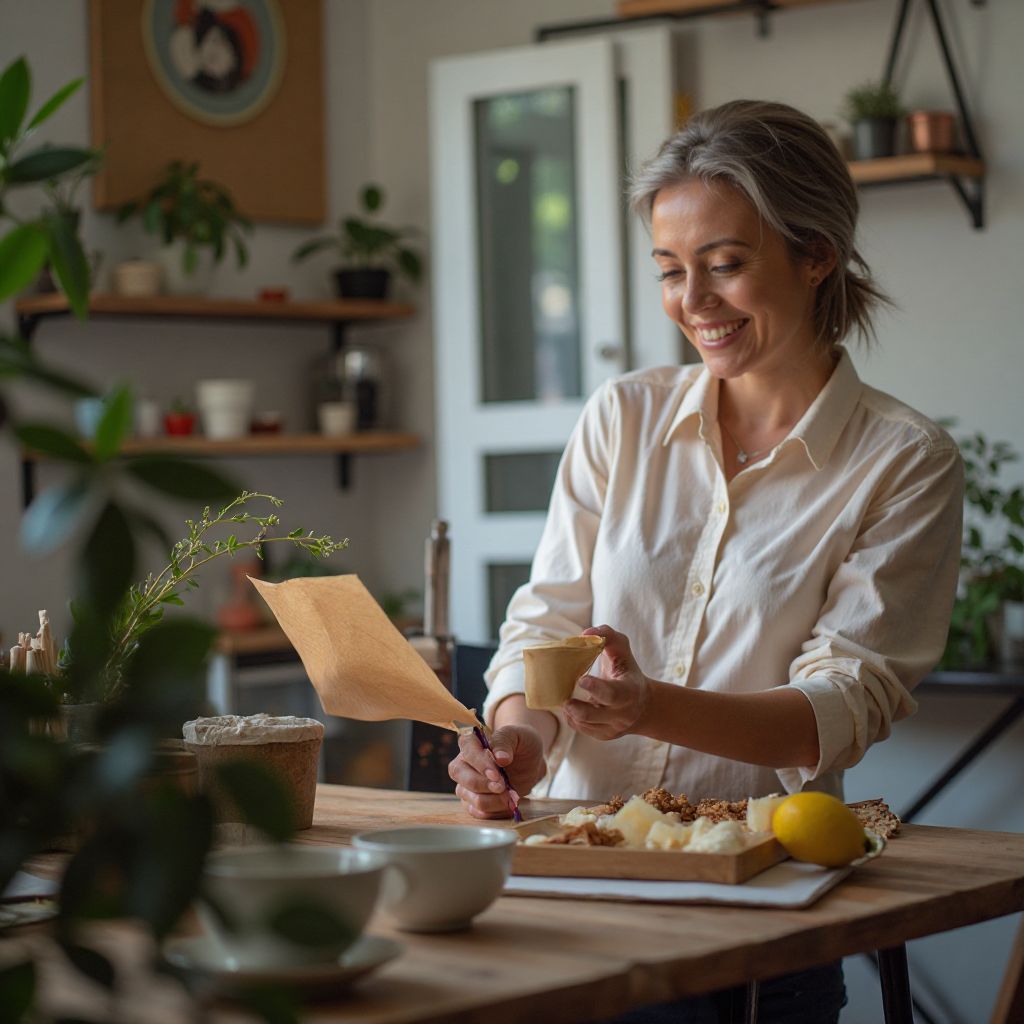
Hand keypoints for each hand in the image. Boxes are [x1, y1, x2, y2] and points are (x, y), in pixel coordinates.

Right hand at [448, 724, 546, 819]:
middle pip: (460, 775)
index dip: (480, 763)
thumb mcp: (518, 736)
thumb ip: (506, 741)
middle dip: (485, 785)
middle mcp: (463, 763)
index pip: (467, 750)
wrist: (529, 761)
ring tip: (511, 795)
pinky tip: (508, 802)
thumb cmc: (521, 744)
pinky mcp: (472, 802)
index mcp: (471, 742)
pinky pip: (479, 812)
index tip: (496, 774)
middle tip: (504, 786)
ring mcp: (466, 785)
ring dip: (495, 800)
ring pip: (472, 798)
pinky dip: (496, 811)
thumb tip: (500, 757)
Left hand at [563, 624, 650, 740]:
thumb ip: (607, 636)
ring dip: (571, 711)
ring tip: (568, 699)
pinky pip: (581, 728)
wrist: (643, 706)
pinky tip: (573, 706)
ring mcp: (613, 728)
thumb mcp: (623, 651)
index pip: (612, 693)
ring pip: (584, 723)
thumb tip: (585, 634)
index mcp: (629, 691)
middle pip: (594, 715)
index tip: (581, 680)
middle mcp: (622, 713)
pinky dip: (572, 717)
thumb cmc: (626, 671)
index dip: (596, 688)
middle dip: (577, 709)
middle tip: (565, 700)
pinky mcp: (603, 735)